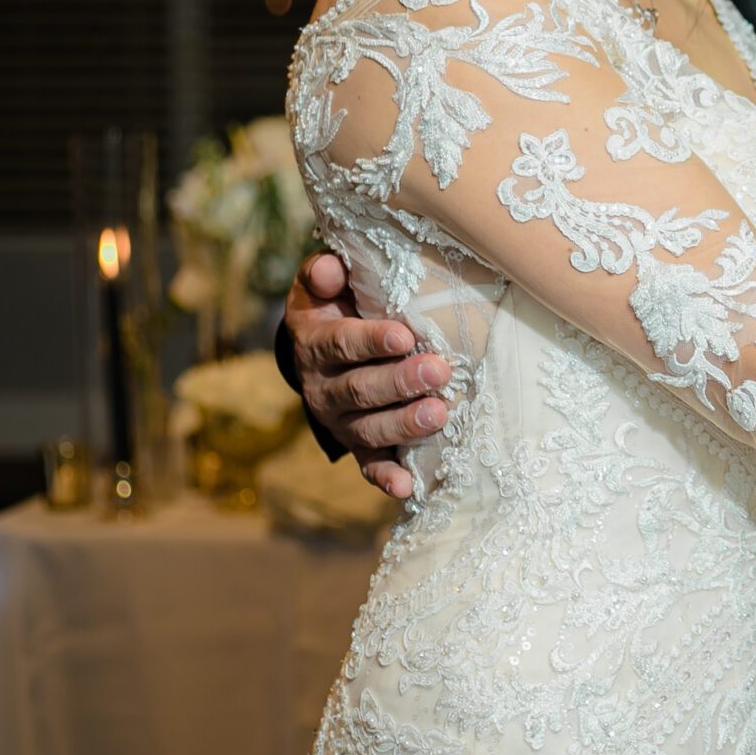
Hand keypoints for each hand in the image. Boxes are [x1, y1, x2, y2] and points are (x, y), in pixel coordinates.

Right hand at [285, 253, 449, 499]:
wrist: (319, 350)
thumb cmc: (336, 305)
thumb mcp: (323, 286)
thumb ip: (324, 273)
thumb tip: (330, 268)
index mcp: (315, 343)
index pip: (340, 343)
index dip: (370, 341)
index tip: (404, 336)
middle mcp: (323, 386)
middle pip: (360, 389)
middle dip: (399, 382)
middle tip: (438, 371)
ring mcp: (340, 420)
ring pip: (369, 428)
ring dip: (404, 424)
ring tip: (440, 414)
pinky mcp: (357, 444)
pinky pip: (369, 463)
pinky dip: (387, 477)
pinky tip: (409, 487)